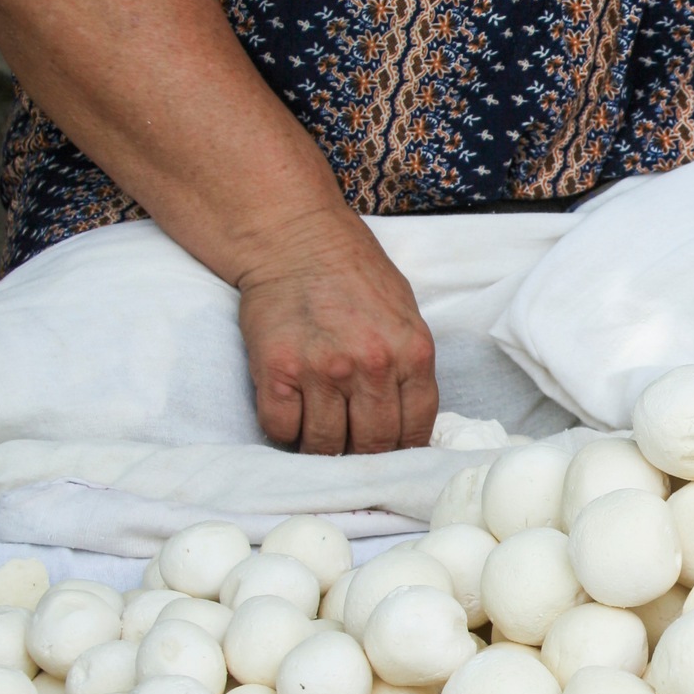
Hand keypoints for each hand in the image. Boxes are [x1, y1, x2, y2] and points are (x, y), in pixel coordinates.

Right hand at [236, 209, 438, 455]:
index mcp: (412, 352)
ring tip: (318, 434)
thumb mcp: (404, 315)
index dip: (401, 452)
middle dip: (362, 456)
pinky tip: (291, 414)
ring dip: (322, 449)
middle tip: (350, 450)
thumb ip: (408, 368)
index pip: (416, 430)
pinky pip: (281, 428)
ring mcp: (322, 370)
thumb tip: (404, 426)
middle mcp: (370, 365)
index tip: (388, 455)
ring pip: (325, 445)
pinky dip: (285, 432)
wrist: (295, 237)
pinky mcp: (277, 369)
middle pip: (373, 446)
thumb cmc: (353, 273)